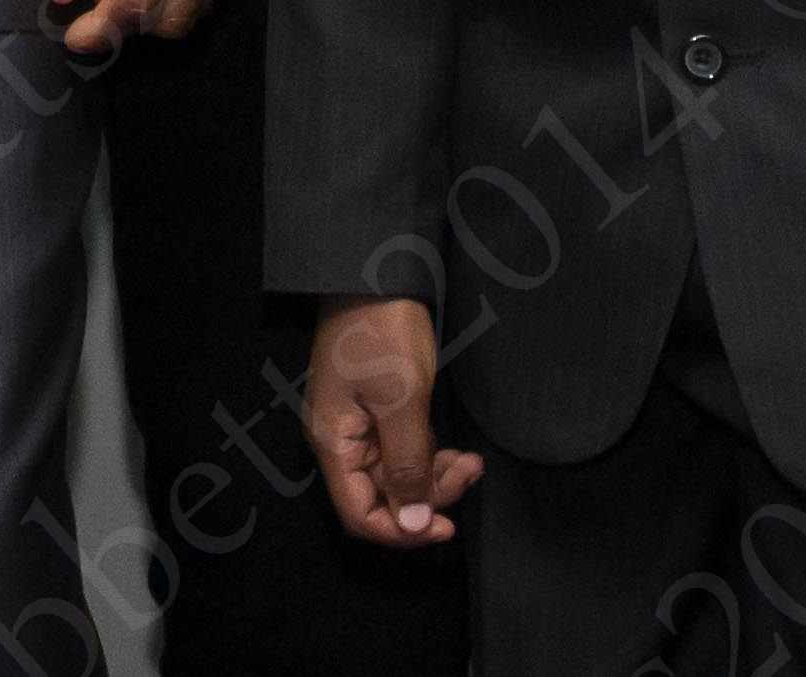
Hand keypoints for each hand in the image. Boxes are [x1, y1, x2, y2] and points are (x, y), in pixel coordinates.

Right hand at [302, 298, 479, 546]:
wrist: (377, 275)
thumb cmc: (383, 334)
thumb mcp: (402, 403)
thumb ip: (406, 468)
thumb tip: (410, 525)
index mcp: (334, 442)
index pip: (360, 514)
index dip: (401, 531)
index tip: (445, 527)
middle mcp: (341, 441)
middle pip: (382, 498)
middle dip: (429, 497)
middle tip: (469, 472)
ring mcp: (359, 426)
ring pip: (398, 477)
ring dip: (436, 477)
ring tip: (471, 460)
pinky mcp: (378, 412)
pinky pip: (403, 453)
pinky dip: (432, 457)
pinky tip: (458, 450)